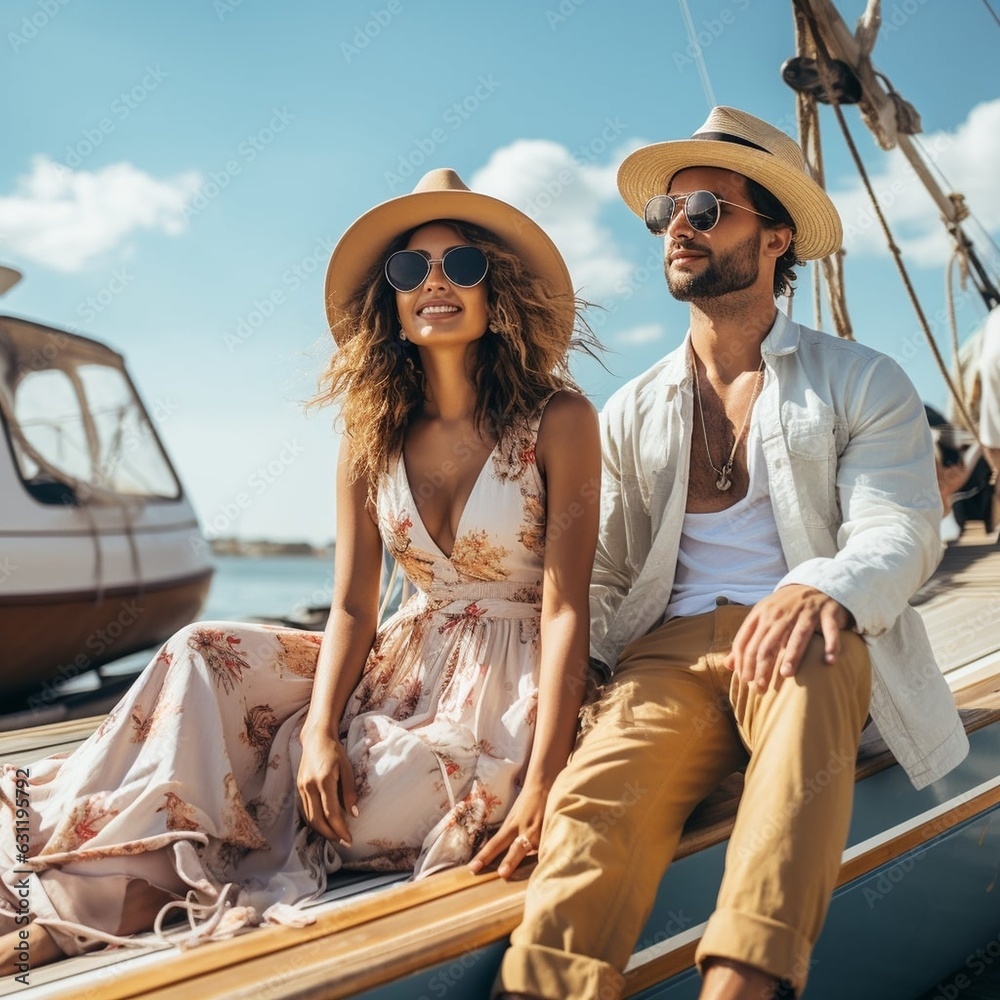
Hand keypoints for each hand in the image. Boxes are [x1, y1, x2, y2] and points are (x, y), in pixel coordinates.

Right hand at [296, 724, 357, 844]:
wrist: (316, 738)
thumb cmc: (335, 752)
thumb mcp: (347, 769)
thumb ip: (349, 792)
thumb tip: (354, 815)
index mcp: (323, 781)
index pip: (331, 813)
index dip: (340, 829)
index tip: (349, 839)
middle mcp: (309, 786)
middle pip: (317, 820)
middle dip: (330, 834)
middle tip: (343, 842)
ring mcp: (301, 788)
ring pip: (309, 818)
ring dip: (322, 830)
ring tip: (335, 836)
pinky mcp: (298, 788)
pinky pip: (305, 810)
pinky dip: (314, 821)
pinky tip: (324, 824)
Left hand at [467, 783, 546, 879]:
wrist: (544, 784)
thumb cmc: (526, 802)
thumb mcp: (513, 817)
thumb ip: (509, 834)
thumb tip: (498, 854)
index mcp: (512, 825)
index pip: (495, 843)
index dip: (484, 856)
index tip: (473, 868)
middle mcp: (525, 830)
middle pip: (516, 848)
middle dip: (510, 861)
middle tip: (502, 873)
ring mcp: (541, 832)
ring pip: (535, 850)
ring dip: (532, 864)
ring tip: (534, 879)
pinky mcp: (554, 831)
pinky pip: (550, 847)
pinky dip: (549, 857)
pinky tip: (550, 870)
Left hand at [725, 585, 852, 690]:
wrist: (816, 585)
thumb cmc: (786, 609)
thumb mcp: (762, 619)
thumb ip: (746, 641)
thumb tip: (728, 665)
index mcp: (762, 613)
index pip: (747, 639)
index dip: (744, 660)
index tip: (744, 680)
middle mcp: (782, 613)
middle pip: (768, 643)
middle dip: (762, 667)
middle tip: (760, 688)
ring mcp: (806, 612)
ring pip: (797, 636)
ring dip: (792, 656)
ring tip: (786, 674)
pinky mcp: (828, 614)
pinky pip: (829, 631)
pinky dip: (831, 646)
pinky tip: (829, 661)